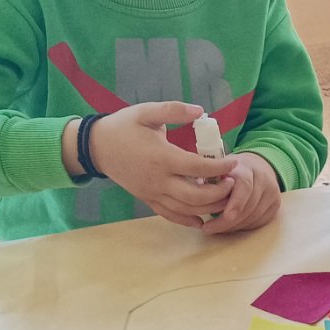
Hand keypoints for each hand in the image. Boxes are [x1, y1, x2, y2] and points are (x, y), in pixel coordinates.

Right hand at [88, 102, 237, 228]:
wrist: (96, 146)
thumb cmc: (123, 126)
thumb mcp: (147, 112)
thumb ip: (174, 110)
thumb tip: (201, 111)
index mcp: (161, 157)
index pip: (198, 168)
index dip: (220, 167)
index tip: (233, 162)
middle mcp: (158, 179)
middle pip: (195, 196)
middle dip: (219, 192)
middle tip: (232, 182)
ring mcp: (152, 192)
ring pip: (186, 209)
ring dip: (209, 208)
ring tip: (224, 198)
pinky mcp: (147, 199)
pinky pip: (170, 215)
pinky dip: (188, 219)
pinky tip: (202, 219)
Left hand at [202, 152, 281, 234]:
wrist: (257, 166)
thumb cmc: (230, 171)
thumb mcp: (217, 168)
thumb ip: (208, 180)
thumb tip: (194, 196)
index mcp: (246, 168)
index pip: (244, 187)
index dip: (236, 203)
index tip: (226, 216)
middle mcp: (263, 179)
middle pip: (248, 206)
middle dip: (227, 222)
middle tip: (208, 228)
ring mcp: (272, 193)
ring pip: (253, 217)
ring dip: (234, 226)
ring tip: (216, 228)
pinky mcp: (276, 204)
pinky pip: (259, 222)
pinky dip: (244, 227)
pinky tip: (232, 225)